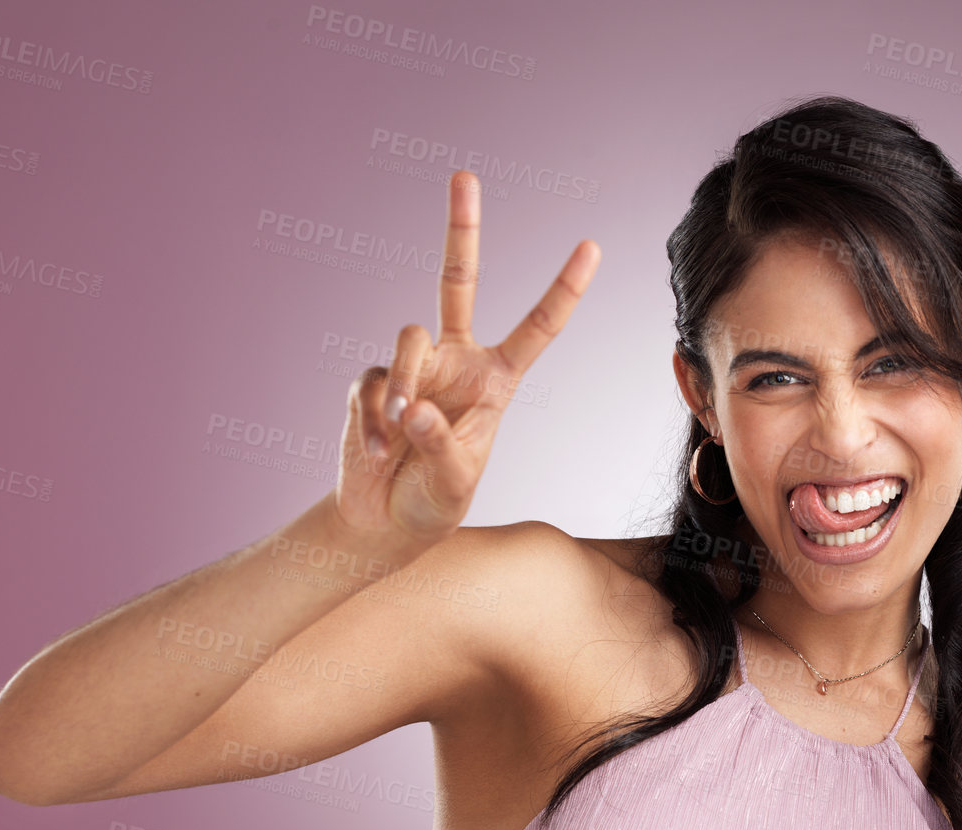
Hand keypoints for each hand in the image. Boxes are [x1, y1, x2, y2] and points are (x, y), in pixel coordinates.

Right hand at [334, 170, 599, 543]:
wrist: (384, 522)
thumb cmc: (435, 500)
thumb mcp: (455, 479)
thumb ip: (441, 441)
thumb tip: (414, 405)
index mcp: (496, 379)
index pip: (536, 328)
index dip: (563, 288)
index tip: (591, 245)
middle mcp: (455, 360)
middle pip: (456, 280)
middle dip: (460, 228)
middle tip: (464, 175)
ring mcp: (411, 366)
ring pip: (408, 338)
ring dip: (404, 384)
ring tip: (398, 433)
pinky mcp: (370, 381)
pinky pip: (372, 384)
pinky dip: (373, 422)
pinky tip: (377, 452)